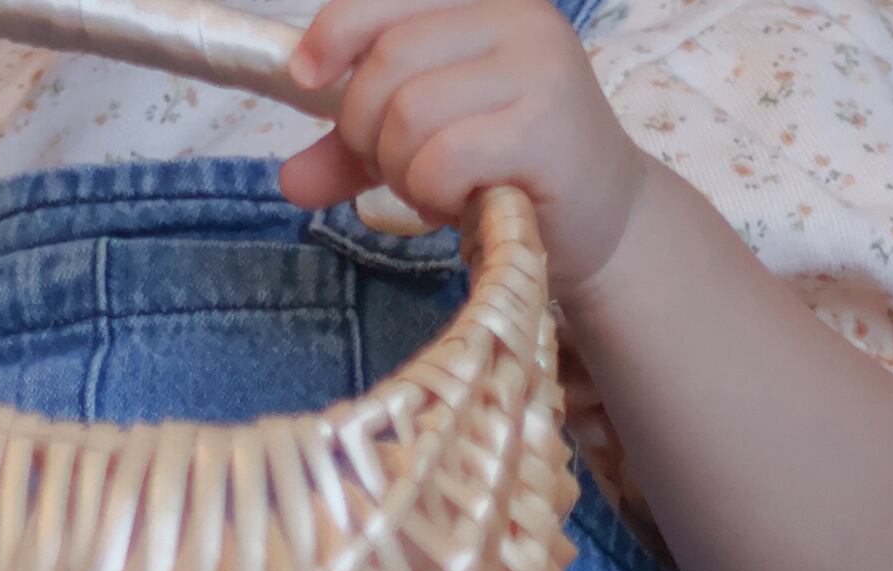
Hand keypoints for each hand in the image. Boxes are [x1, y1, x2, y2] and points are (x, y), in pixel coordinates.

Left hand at [278, 0, 648, 299]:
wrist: (603, 227)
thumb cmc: (510, 175)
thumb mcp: (424, 149)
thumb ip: (357, 153)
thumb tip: (289, 179)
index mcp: (486, 2)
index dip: (335, 30)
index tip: (306, 74)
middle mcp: (516, 17)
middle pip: (387, 63)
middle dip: (367, 129)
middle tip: (397, 169)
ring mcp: (537, 67)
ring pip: (410, 113)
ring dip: (403, 171)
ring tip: (436, 190)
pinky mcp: (545, 126)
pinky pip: (445, 157)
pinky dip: (434, 193)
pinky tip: (460, 203)